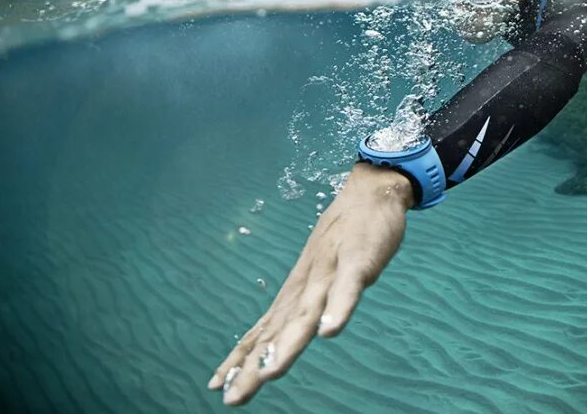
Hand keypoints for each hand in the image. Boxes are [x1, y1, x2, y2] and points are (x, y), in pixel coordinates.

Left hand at [208, 162, 412, 404]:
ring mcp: (332, 272)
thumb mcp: (321, 271)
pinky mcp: (359, 262)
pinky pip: (348, 288)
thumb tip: (289, 333)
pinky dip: (339, 309)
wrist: (371, 192)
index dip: (241, 357)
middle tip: (231, 397)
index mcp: (298, 292)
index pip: (264, 330)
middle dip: (255, 364)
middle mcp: (308, 285)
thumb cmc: (346, 235)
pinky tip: (330, 330)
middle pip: (279, 331)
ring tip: (270, 373)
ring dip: (288, 344)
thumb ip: (306, 302)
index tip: (215, 385)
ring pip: (308, 314)